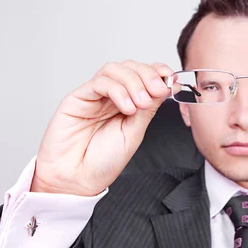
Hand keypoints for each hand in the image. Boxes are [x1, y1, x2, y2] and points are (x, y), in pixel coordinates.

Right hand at [30, 61, 172, 195]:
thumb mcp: (135, 133)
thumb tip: (165, 87)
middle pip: (130, 68)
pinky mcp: (77, 98)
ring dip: (133, 82)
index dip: (157, 71)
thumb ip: (148, 109)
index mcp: (127, 104)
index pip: (142, 76)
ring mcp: (94, 96)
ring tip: (140, 105)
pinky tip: (126, 108)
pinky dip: (117, 90)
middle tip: (157, 91)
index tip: (170, 77)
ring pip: (114, 70)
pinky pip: (99, 82)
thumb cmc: (103, 162)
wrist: (77, 180)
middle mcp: (110, 97)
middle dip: (148, 75)